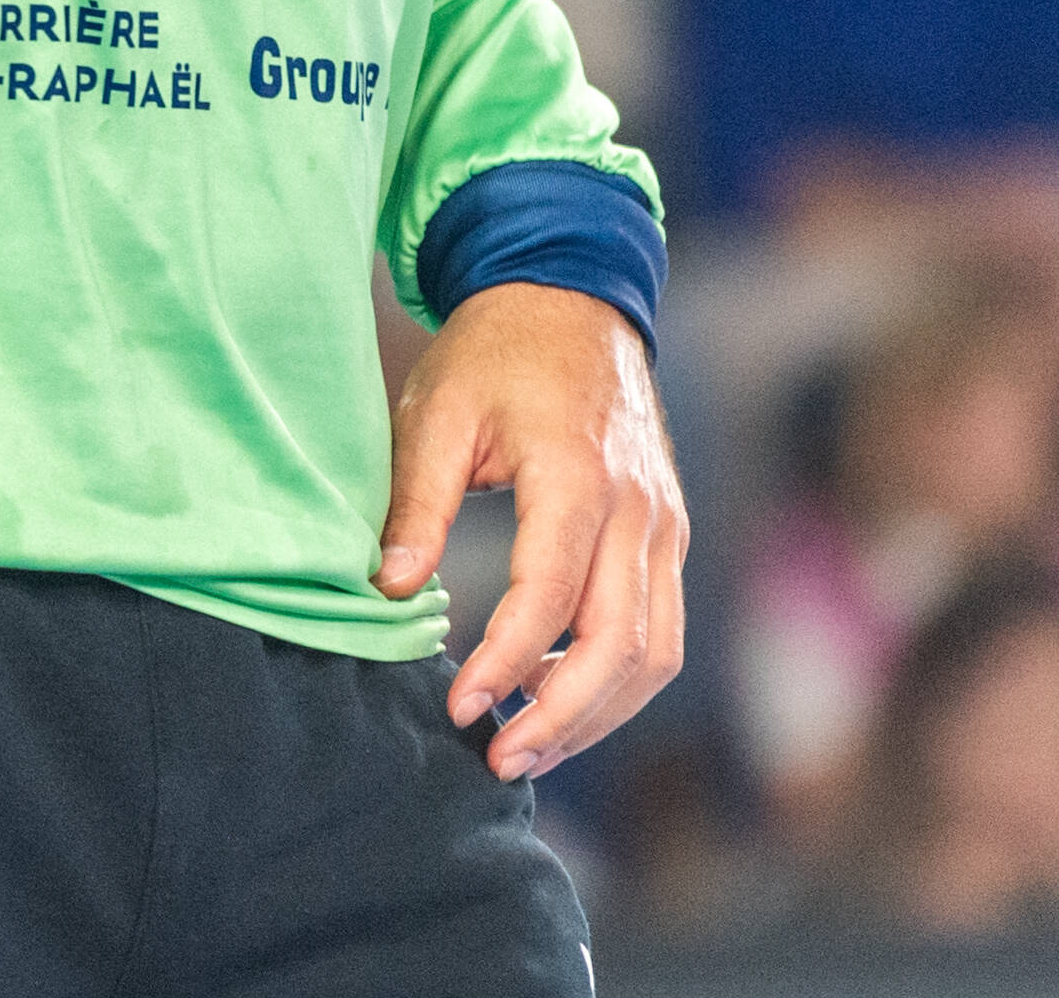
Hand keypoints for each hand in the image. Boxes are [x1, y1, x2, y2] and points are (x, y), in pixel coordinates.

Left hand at [374, 281, 686, 781]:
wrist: (572, 298)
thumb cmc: (495, 352)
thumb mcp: (437, 411)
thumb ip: (417, 501)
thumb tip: (389, 588)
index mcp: (579, 475)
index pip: (550, 597)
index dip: (505, 662)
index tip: (458, 706)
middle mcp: (639, 510)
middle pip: (620, 645)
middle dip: (561, 717)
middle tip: (498, 761)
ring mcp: (665, 526)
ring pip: (654, 653)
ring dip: (597, 714)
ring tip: (525, 748)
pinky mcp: (668, 535)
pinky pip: (660, 629)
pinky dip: (616, 680)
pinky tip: (555, 698)